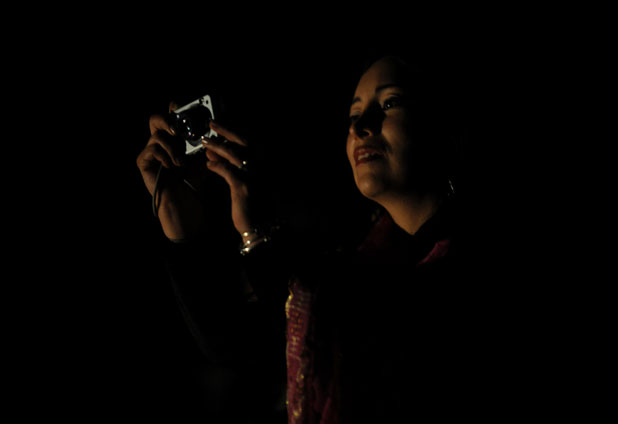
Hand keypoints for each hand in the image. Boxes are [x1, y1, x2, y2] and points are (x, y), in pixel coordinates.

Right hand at [136, 102, 207, 239]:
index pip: (169, 115)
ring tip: (181, 162)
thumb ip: (205, 139)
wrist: (185, 200)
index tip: (183, 106)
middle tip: (177, 131)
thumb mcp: (203, 155)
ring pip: (158, 135)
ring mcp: (150, 151)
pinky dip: (165, 156)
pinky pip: (152, 149)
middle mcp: (160, 141)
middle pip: (155, 118)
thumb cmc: (194, 179)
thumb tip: (212, 122)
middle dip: (167, 120)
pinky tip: (172, 167)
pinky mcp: (143, 161)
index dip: (174, 108)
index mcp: (173, 137)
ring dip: (172, 148)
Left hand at [201, 121, 255, 238]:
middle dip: (226, 131)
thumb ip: (232, 168)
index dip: (233, 132)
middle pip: (242, 142)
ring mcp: (252, 176)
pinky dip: (217, 166)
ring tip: (204, 143)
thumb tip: (215, 155)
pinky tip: (208, 164)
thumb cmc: (252, 206)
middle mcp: (259, 168)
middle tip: (211, 125)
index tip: (220, 127)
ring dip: (217, 146)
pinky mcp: (243, 187)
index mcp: (261, 165)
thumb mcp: (244, 183)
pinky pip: (227, 171)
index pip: (248, 142)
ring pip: (233, 154)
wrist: (260, 226)